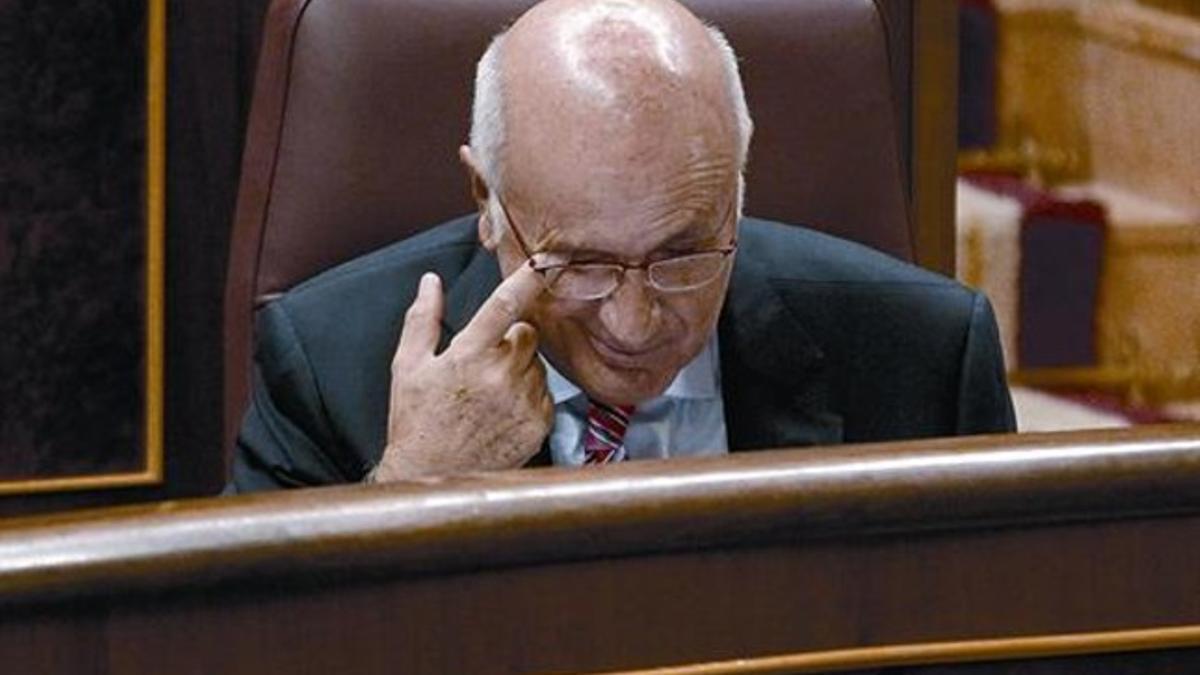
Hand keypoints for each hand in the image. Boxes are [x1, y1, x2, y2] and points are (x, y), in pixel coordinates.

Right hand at [371, 266, 553, 480]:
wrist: (432, 478)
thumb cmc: (416, 421)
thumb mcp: (407, 366)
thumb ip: (422, 319)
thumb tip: (431, 281)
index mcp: (468, 355)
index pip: (505, 304)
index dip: (529, 278)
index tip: (547, 261)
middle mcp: (501, 376)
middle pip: (528, 334)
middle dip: (511, 339)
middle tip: (483, 363)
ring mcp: (523, 402)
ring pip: (537, 364)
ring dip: (520, 369)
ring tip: (489, 394)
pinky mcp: (539, 424)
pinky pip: (546, 393)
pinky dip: (529, 396)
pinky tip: (502, 411)